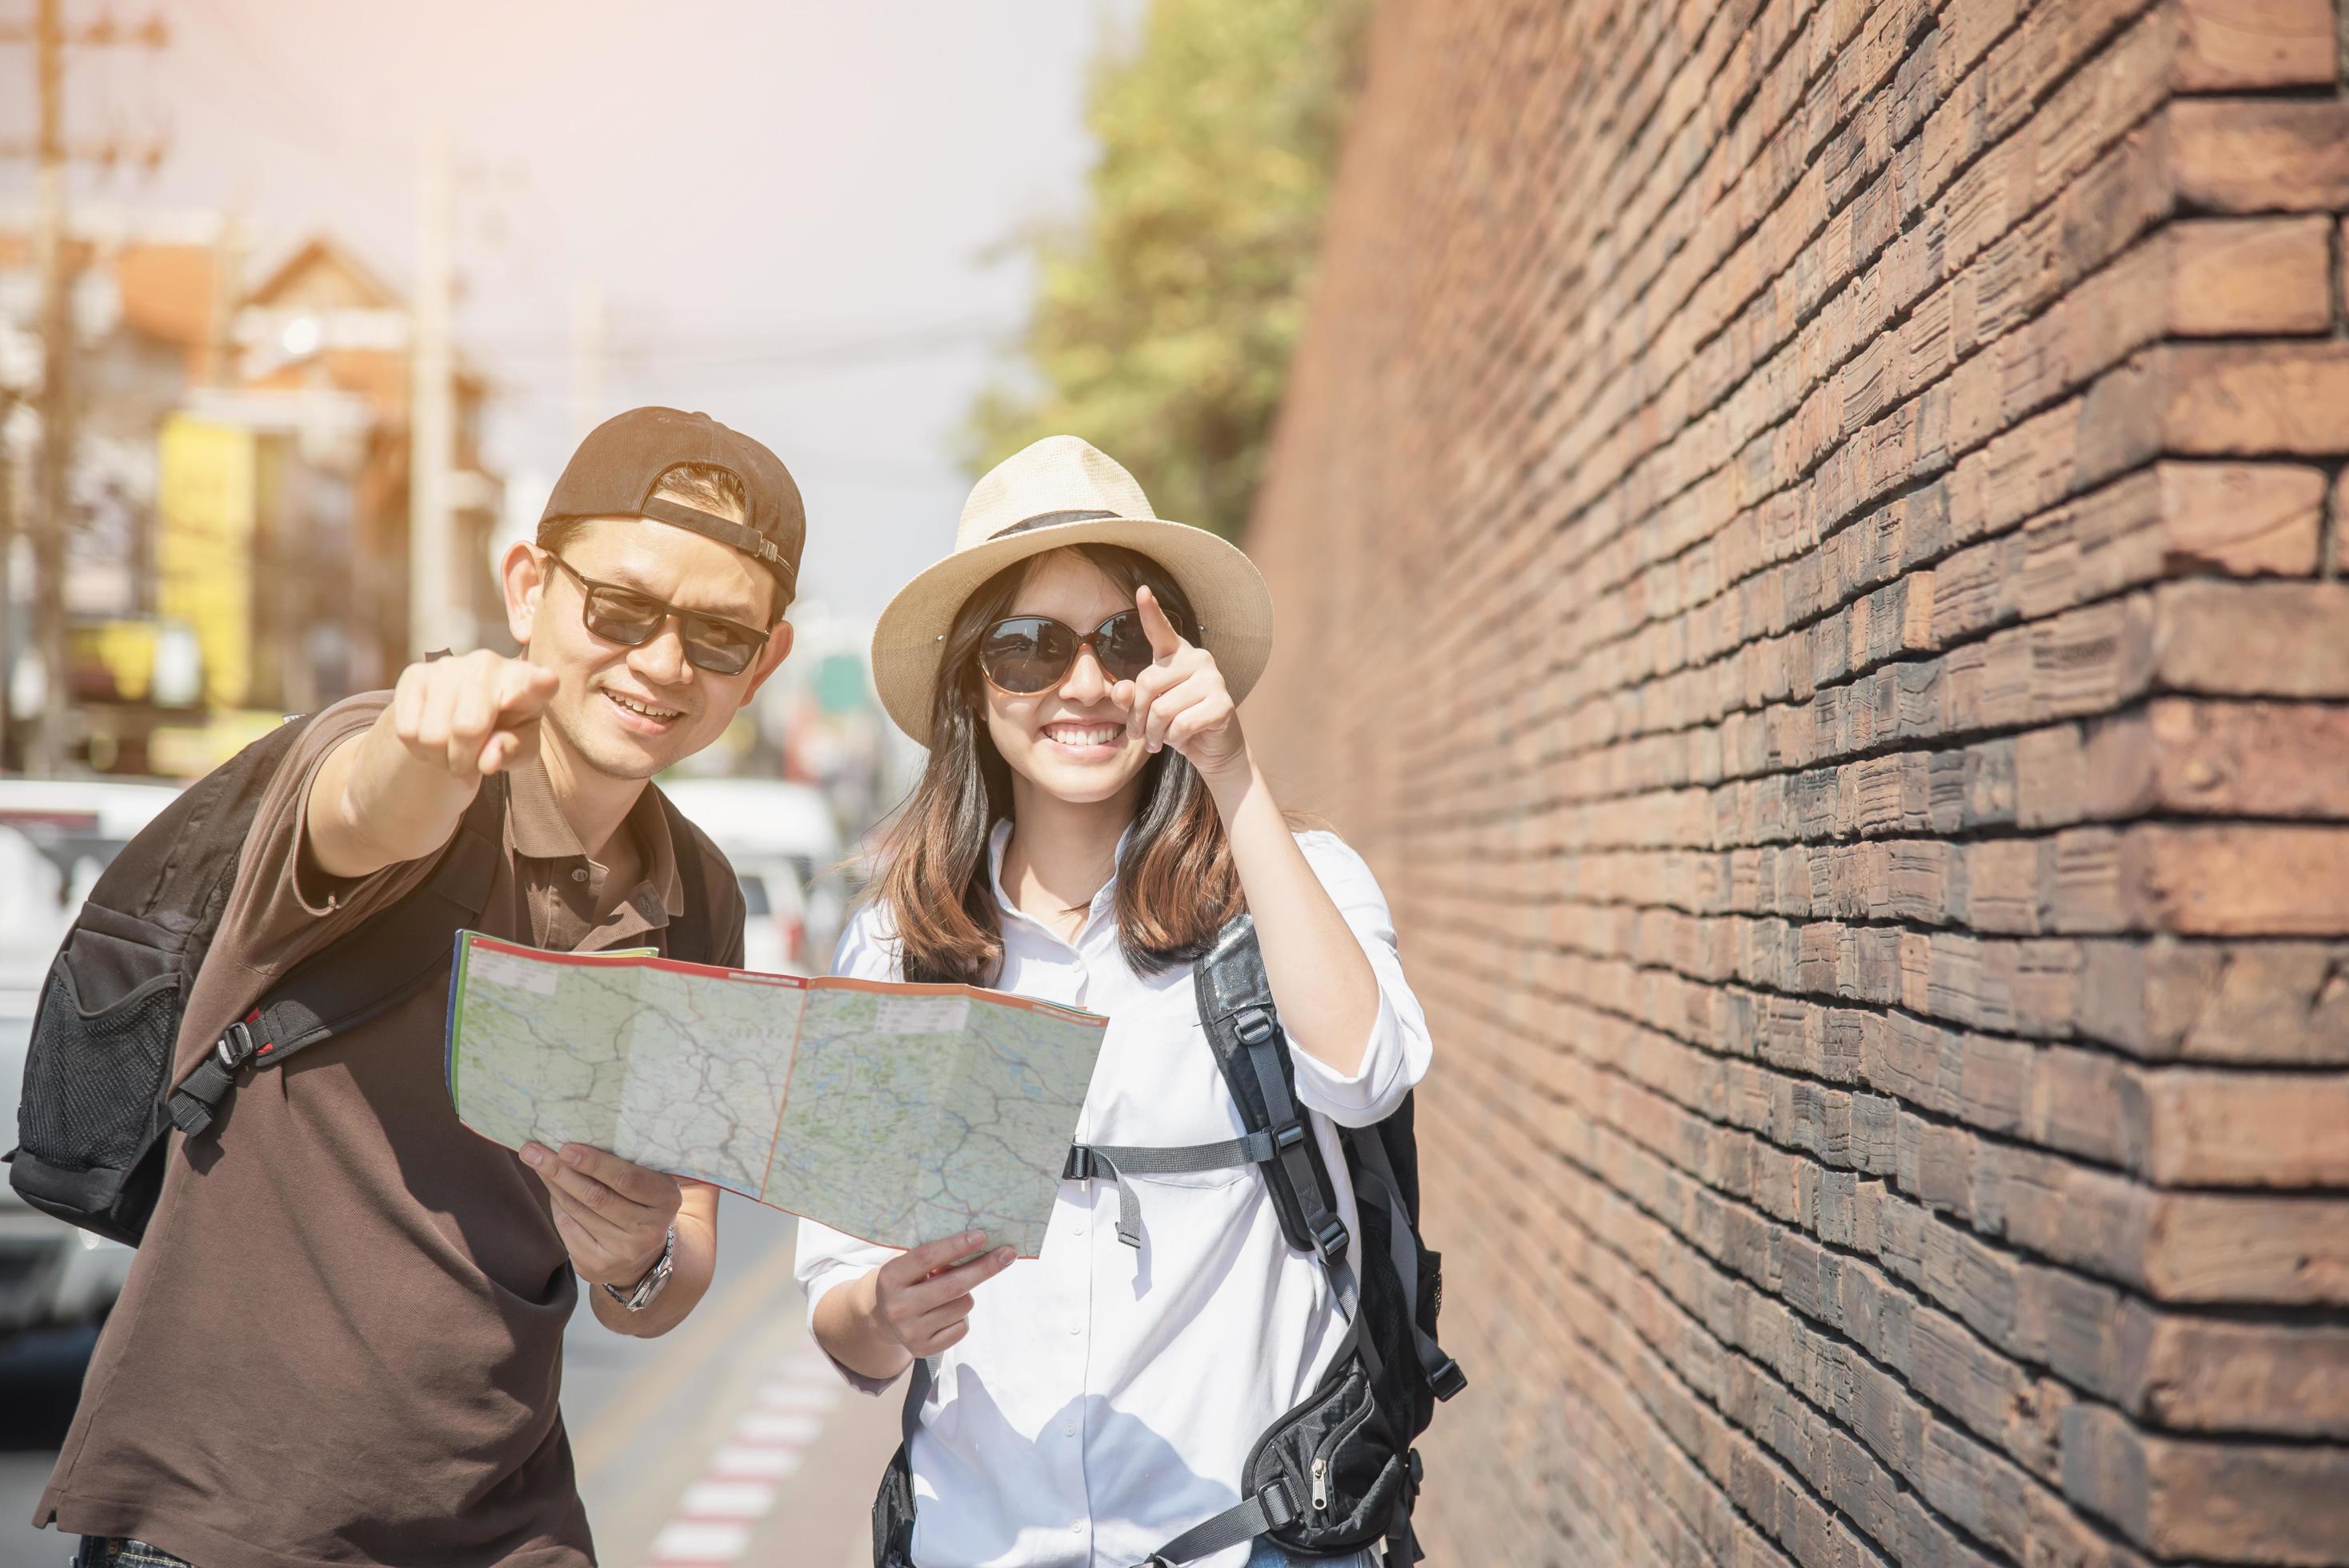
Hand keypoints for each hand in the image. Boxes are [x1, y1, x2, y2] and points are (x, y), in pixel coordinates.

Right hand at [390, 649, 559, 781]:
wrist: (460, 718)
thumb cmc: (505, 732)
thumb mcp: (519, 749)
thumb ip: (511, 753)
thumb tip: (489, 760)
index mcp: (526, 682)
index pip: (534, 682)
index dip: (539, 683)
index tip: (547, 680)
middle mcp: (488, 664)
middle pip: (467, 727)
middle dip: (464, 760)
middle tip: (468, 766)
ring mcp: (448, 665)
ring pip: (432, 735)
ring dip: (440, 758)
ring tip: (451, 752)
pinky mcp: (415, 674)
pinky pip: (407, 731)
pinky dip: (418, 750)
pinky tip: (433, 739)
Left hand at [523, 1142, 685, 1288]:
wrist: (645, 1257)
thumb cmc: (643, 1203)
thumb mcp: (651, 1182)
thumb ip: (628, 1164)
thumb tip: (578, 1138)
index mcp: (666, 1200)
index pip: (627, 1179)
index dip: (595, 1163)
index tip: (566, 1147)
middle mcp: (647, 1229)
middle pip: (596, 1196)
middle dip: (561, 1171)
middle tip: (534, 1150)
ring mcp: (622, 1251)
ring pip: (577, 1211)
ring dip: (553, 1183)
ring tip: (535, 1160)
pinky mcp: (597, 1266)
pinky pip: (568, 1229)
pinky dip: (556, 1204)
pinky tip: (551, 1187)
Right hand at [868, 1229, 1015, 1358]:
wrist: (883, 1321)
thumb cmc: (906, 1282)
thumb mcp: (909, 1265)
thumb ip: (935, 1256)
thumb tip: (979, 1245)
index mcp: (890, 1277)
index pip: (927, 1257)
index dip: (956, 1246)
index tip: (982, 1236)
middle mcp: (898, 1306)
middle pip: (953, 1286)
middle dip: (985, 1268)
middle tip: (1008, 1254)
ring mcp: (910, 1331)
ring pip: (963, 1305)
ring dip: (967, 1295)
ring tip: (949, 1294)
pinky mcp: (923, 1350)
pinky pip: (962, 1326)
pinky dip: (961, 1316)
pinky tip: (945, 1313)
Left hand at [1110, 586, 1247, 780]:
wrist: (1212, 748)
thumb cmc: (1176, 721)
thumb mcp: (1147, 709)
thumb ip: (1130, 697)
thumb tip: (1121, 690)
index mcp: (1176, 654)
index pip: (1160, 630)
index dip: (1150, 611)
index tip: (1141, 590)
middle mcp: (1198, 658)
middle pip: (1148, 684)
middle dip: (1137, 716)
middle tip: (1139, 733)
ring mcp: (1213, 679)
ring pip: (1163, 710)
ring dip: (1154, 733)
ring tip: (1156, 740)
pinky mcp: (1224, 704)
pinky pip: (1182, 724)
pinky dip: (1173, 739)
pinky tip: (1178, 740)